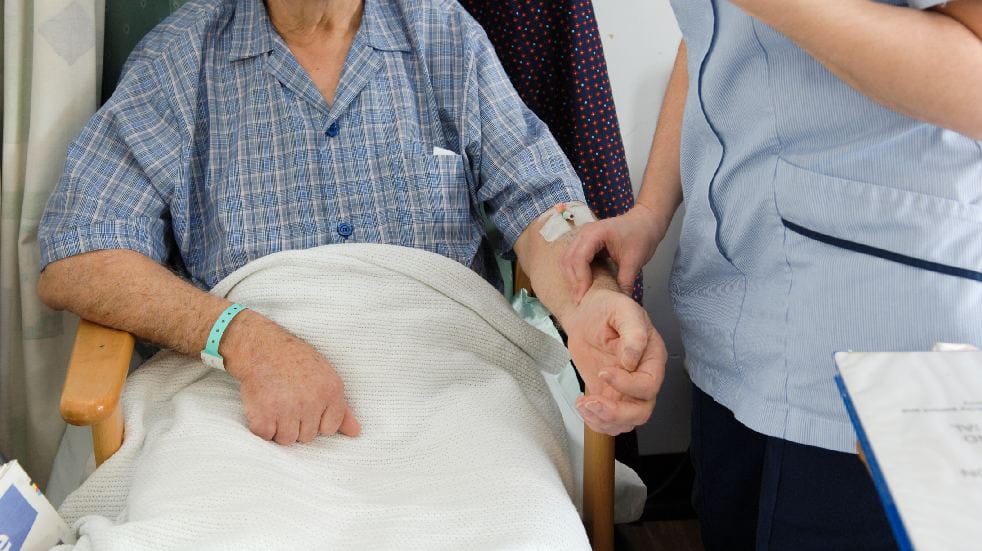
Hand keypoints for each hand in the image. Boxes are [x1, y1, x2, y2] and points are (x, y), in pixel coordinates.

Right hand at [222, 312, 359, 444]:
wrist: (262, 346)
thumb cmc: (296, 361)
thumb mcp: (325, 377)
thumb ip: (342, 409)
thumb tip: (356, 433)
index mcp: (331, 391)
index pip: (329, 428)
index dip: (317, 420)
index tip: (307, 405)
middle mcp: (311, 401)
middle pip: (308, 437)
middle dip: (297, 424)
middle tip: (288, 401)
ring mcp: (287, 408)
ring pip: (287, 440)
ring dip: (279, 428)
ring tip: (276, 405)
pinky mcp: (263, 414)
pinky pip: (266, 436)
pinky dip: (262, 427)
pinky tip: (263, 408)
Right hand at [561, 204, 663, 301]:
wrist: (645, 221)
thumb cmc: (642, 236)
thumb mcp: (635, 260)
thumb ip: (625, 282)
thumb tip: (621, 302)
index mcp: (596, 233)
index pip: (579, 257)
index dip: (580, 279)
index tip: (583, 296)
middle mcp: (585, 232)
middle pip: (568, 259)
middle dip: (573, 281)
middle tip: (579, 300)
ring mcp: (582, 236)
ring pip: (566, 259)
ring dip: (571, 277)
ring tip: (579, 294)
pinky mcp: (584, 242)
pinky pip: (572, 257)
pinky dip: (574, 271)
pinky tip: (582, 284)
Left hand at [561, 287, 666, 435]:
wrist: (586, 314)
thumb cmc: (608, 308)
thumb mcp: (622, 310)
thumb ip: (632, 332)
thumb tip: (632, 359)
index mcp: (652, 358)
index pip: (649, 384)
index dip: (627, 385)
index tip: (604, 372)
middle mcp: (643, 378)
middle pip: (642, 412)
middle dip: (616, 413)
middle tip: (591, 403)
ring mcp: (626, 391)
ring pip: (626, 422)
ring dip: (604, 420)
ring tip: (584, 405)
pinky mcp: (609, 396)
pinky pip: (609, 421)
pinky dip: (595, 421)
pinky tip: (582, 406)